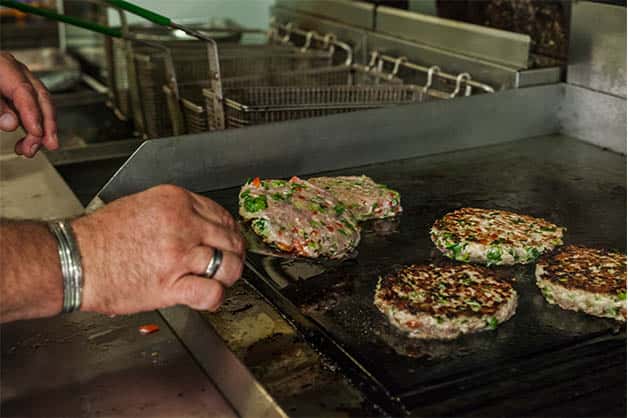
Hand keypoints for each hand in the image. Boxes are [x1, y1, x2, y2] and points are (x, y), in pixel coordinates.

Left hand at [0, 51, 57, 156]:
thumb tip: (10, 122)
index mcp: (3, 65)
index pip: (24, 90)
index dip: (32, 113)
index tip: (36, 133)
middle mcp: (14, 71)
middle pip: (40, 97)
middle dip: (47, 124)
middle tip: (47, 144)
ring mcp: (17, 80)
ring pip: (40, 106)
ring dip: (41, 130)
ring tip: (31, 148)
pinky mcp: (15, 93)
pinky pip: (32, 109)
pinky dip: (32, 126)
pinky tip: (28, 140)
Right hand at [71, 185, 244, 314]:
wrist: (73, 260)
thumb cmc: (99, 236)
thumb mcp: (140, 205)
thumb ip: (174, 212)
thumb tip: (199, 225)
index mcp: (175, 201)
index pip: (221, 214)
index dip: (229, 231)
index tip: (228, 240)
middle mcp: (182, 224)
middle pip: (230, 238)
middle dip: (234, 253)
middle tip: (229, 262)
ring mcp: (179, 255)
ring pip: (229, 264)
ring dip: (229, 275)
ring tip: (220, 279)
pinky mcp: (172, 284)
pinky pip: (212, 292)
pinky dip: (215, 297)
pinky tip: (207, 296)